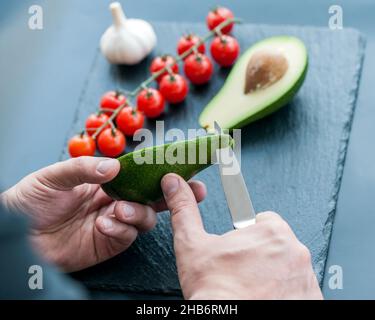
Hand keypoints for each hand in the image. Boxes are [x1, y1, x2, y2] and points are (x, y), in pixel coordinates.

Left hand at [0, 157, 205, 271]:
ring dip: (140, 212)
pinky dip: (121, 228)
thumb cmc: (31, 199)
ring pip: (145, 217)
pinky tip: (104, 224)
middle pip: (153, 196)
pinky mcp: (109, 242)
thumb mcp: (54, 176)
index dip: (161, 170)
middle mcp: (115, 200)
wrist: (16, 234)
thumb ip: (84, 169)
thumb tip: (114, 166)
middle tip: (192, 191)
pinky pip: (127, 235)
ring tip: (118, 210)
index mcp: (105, 180)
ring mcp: (114, 222)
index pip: (140, 173)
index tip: (182, 165)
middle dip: (174, 194)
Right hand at [161, 173, 322, 299]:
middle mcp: (295, 252)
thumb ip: (184, 209)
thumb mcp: (191, 244)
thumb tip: (174, 184)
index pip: (264, 222)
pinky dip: (285, 294)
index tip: (241, 250)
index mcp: (271, 231)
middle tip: (240, 272)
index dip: (247, 237)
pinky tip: (264, 298)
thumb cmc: (213, 290)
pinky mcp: (311, 299)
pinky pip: (298, 290)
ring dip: (273, 274)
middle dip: (260, 255)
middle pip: (276, 246)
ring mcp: (306, 278)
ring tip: (251, 288)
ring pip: (287, 268)